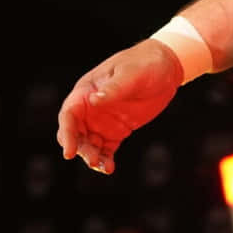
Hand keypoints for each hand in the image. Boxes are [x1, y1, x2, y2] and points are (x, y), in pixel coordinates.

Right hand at [55, 42, 182, 173]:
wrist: (165, 68)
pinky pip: (106, 149)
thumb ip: (114, 88)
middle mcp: (90, 108)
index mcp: (87, 91)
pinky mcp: (117, 131)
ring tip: (104, 166)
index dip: (66, 134)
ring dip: (92, 156)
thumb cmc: (145, 63)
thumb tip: (93, 100)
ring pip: (88, 144)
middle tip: (93, 160)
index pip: (69, 115)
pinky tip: (110, 168)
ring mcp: (103, 120)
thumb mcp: (132, 73)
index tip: (69, 152)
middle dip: (79, 148)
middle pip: (74, 133)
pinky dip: (105, 159)